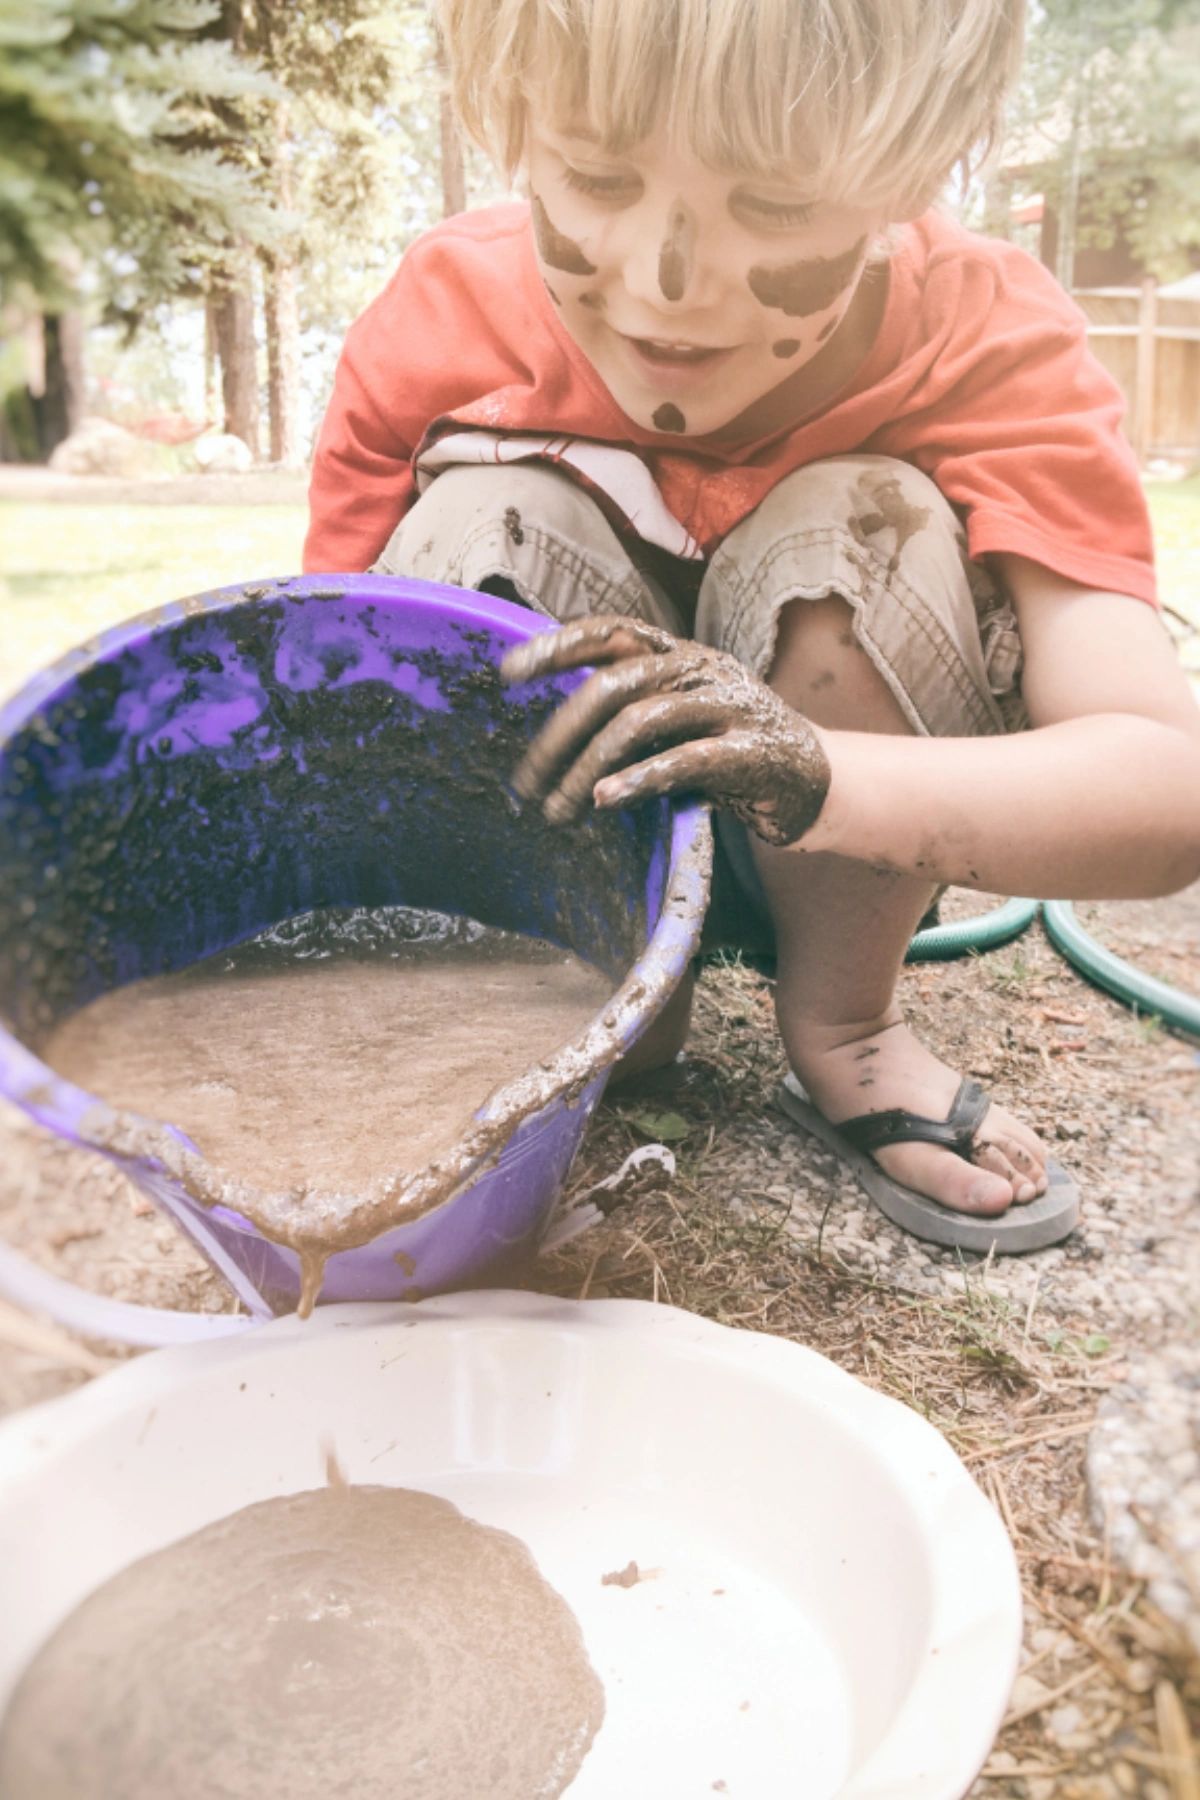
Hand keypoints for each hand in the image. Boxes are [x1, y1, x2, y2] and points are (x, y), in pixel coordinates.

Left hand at [500, 616, 830, 846]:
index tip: (507, 672)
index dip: (557, 646)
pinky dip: (639, 780)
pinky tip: (605, 801)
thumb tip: (554, 733)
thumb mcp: (677, 719)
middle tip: (523, 782)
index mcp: (678, 654)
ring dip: (587, 768)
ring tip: (555, 809)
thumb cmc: (729, 749)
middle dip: (559, 734)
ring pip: (640, 723)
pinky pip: (685, 761)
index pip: (609, 633)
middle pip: (613, 685)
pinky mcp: (751, 751)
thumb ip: (630, 711)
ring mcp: (728, 706)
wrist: (814, 780)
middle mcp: (701, 668)